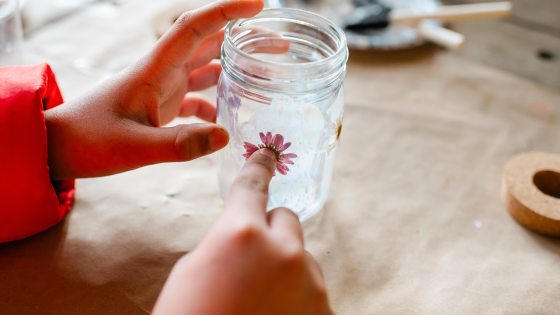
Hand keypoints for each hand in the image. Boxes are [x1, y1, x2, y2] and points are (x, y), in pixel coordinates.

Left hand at [45, 0, 263, 178]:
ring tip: (264, 78)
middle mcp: (161, 73)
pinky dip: (214, 104)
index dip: (226, 11)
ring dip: (233, 70)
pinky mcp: (160, 107)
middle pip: (208, 44)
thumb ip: (179, 144)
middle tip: (278, 45)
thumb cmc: (88, 141)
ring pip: (204, 70)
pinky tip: (227, 120)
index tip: (258, 5)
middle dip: (243, 39)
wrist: (57, 147)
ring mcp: (161, 89)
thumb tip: (227, 136)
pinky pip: (195, 99)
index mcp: (154, 70)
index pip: (194, 27)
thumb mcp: (135, 147)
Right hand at [152, 149, 332, 314]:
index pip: (253, 185)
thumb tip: (245, 236)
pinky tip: (273, 314)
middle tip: (250, 258)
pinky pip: (310, 287)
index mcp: (241, 233)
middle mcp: (283, 250)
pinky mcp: (324, 309)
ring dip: (284, 267)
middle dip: (270, 230)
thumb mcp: (194, 270)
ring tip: (259, 300)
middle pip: (286, 219)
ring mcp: (309, 282)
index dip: (259, 167)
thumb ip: (226, 242)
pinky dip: (296, 295)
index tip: (268, 154)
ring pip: (300, 256)